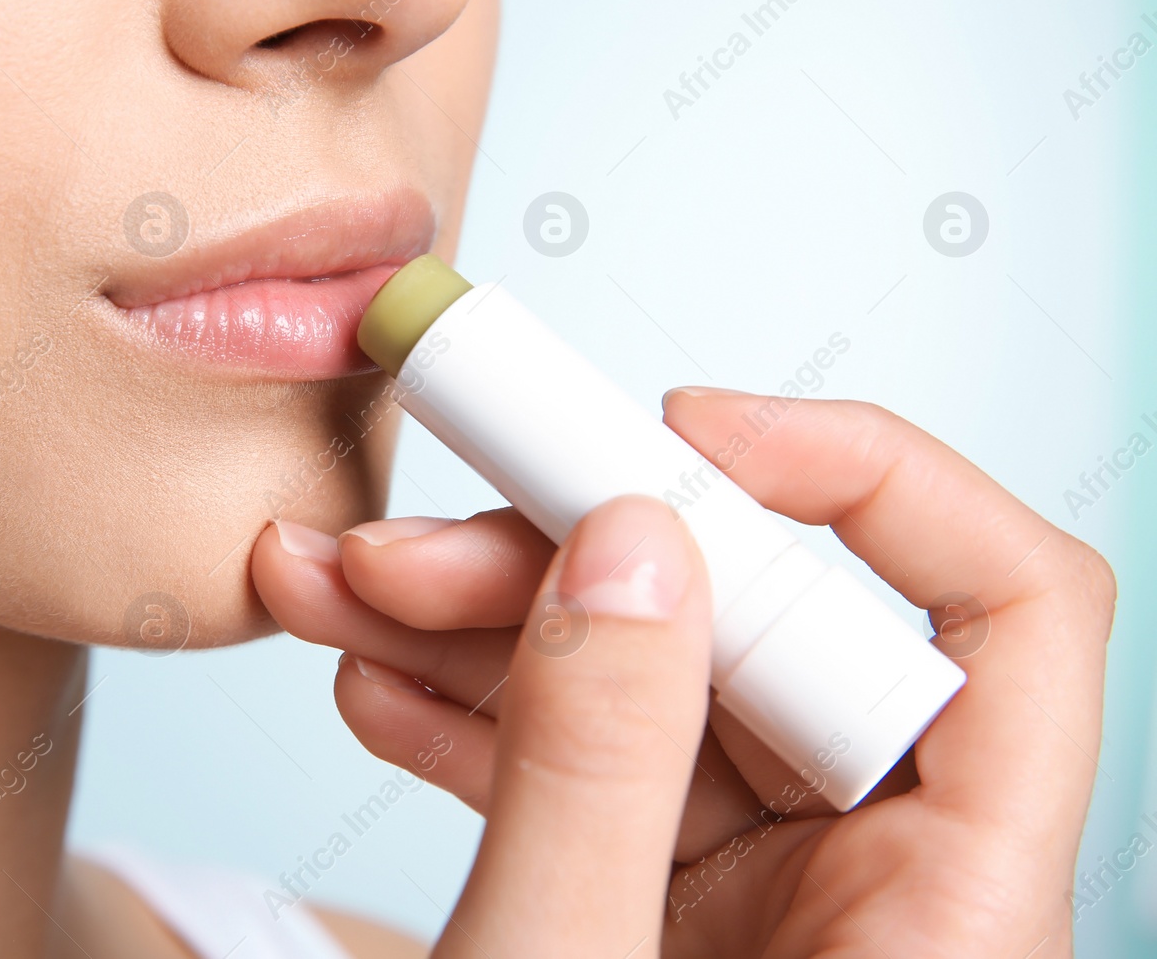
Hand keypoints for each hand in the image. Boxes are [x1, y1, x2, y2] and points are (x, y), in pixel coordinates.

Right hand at [250, 392, 1114, 956]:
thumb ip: (599, 768)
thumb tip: (632, 549)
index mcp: (953, 923)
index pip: (1010, 619)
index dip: (869, 482)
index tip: (682, 436)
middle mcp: (876, 889)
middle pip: (767, 631)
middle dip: (576, 556)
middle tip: (416, 523)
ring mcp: (759, 900)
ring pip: (650, 684)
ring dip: (485, 623)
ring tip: (335, 589)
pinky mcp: (660, 910)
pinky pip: (588, 763)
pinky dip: (477, 712)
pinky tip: (377, 680)